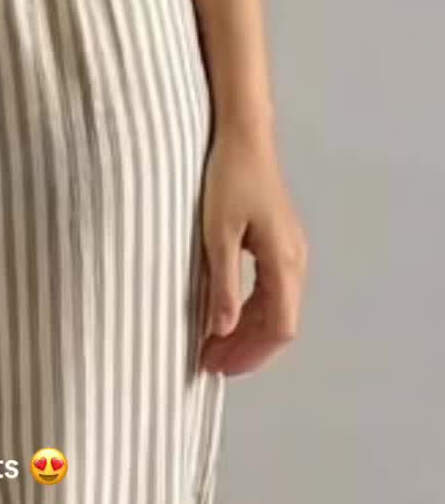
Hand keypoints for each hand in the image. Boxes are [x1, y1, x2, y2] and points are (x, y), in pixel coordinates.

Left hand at [198, 123, 308, 376]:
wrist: (244, 136)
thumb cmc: (229, 178)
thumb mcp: (218, 234)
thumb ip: (221, 284)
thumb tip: (222, 330)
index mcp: (284, 261)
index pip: (279, 327)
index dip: (251, 355)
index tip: (218, 367)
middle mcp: (294, 260)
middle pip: (279, 324)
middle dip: (247, 350)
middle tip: (208, 365)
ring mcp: (289, 252)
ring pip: (275, 309)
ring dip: (247, 333)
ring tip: (212, 348)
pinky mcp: (278, 244)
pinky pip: (270, 291)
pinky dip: (249, 312)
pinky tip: (223, 319)